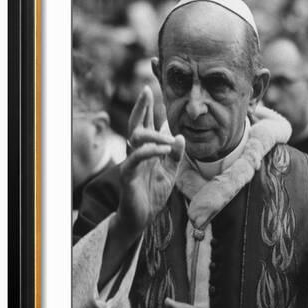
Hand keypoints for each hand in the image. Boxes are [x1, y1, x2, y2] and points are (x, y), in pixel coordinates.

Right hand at [116, 86, 184, 240]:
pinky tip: (163, 149)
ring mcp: (131, 162)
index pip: (146, 124)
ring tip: (169, 138)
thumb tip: (180, 136)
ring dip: (153, 134)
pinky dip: (151, 151)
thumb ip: (175, 154)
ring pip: (135, 137)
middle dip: (141, 106)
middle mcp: (137, 152)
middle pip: (136, 124)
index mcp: (147, 149)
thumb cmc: (153, 193)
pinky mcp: (128, 174)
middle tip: (146, 89)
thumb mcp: (170, 172)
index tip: (152, 88)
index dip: (148, 107)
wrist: (142, 218)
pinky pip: (137, 157)